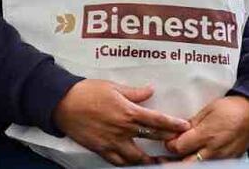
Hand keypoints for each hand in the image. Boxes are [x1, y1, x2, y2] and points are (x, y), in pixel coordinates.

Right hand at [53, 79, 190, 165]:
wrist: (62, 103)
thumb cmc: (86, 91)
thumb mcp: (111, 87)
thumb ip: (133, 92)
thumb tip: (150, 90)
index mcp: (128, 111)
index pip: (157, 120)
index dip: (174, 124)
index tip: (186, 127)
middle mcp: (123, 129)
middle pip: (152, 139)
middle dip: (168, 142)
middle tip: (179, 146)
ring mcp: (113, 142)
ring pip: (137, 157)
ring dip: (150, 160)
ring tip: (159, 162)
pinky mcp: (101, 149)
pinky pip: (118, 162)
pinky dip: (127, 164)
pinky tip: (133, 163)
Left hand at [164, 95, 248, 161]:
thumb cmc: (230, 108)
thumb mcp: (206, 111)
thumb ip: (191, 124)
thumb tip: (176, 131)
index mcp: (206, 135)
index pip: (178, 147)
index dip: (170, 144)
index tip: (168, 140)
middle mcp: (214, 150)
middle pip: (186, 164)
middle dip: (174, 160)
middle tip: (167, 155)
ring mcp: (223, 157)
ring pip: (199, 166)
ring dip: (187, 162)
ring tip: (180, 157)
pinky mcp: (230, 160)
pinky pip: (212, 165)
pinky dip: (202, 162)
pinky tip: (197, 156)